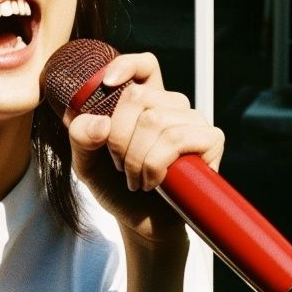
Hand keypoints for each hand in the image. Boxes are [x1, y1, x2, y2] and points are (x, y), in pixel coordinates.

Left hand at [66, 52, 223, 242]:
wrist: (145, 226)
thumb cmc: (118, 190)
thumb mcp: (86, 165)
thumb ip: (80, 139)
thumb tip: (99, 122)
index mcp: (144, 104)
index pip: (144, 66)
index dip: (128, 65)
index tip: (107, 83)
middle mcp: (171, 107)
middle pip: (139, 96)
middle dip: (118, 138)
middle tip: (120, 167)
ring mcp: (193, 122)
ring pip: (156, 121)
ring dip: (136, 159)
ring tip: (137, 180)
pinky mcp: (211, 141)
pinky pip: (178, 139)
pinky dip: (157, 164)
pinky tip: (157, 182)